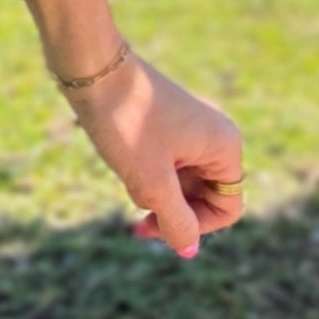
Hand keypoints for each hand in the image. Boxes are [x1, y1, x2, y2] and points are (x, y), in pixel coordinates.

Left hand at [64, 51, 243, 258]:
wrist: (92, 67)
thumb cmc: (126, 122)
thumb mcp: (152, 182)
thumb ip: (176, 221)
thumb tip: (188, 250)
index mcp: (225, 147)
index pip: (226, 208)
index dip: (195, 227)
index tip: (156, 224)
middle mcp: (215, 136)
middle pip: (202, 197)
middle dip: (169, 208)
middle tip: (135, 210)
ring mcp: (191, 128)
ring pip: (180, 183)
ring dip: (153, 191)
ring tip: (128, 171)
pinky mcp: (167, 124)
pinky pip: (165, 164)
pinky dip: (145, 173)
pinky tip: (123, 159)